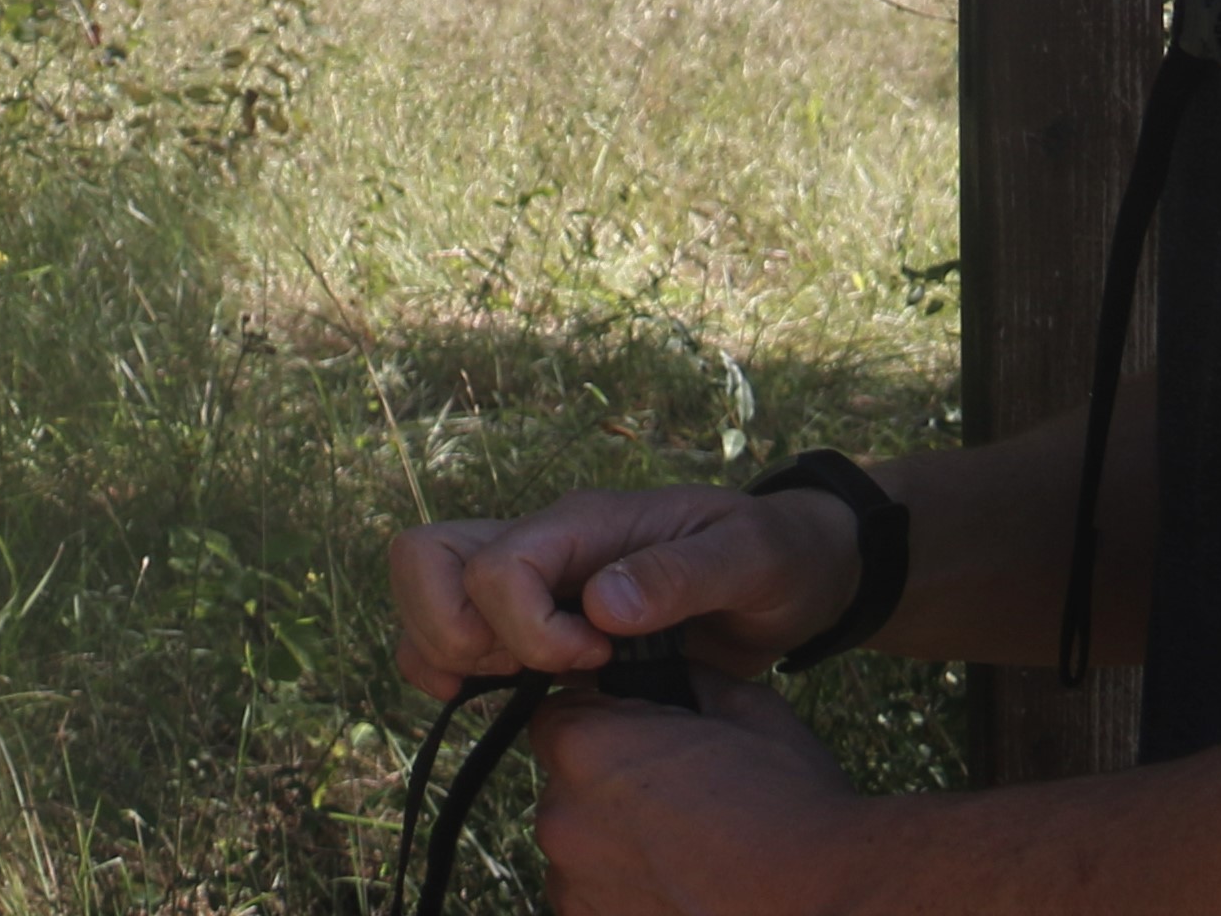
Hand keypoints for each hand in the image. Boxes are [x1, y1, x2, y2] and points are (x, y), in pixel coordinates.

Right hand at [387, 483, 860, 689]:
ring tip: (528, 687)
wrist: (796, 574)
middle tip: (533, 674)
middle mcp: (543, 544)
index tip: (599, 658)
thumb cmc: (778, 554)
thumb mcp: (752, 556)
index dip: (528, 629)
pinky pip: (454, 640)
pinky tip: (518, 698)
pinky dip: (460, 676)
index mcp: (586, 522)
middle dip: (456, 636)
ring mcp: (533, 582)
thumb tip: (599, 605)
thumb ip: (680, 575)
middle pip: (424, 561)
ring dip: (451, 658)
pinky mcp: (535, 623)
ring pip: (426, 602)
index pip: (495, 565)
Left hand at [534, 680, 860, 915]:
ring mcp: (574, 888)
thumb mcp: (749, 710)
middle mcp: (563, 818)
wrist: (830, 905)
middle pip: (566, 786)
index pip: (558, 718)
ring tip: (688, 855)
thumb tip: (674, 669)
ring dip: (616, 846)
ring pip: (580, 849)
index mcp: (589, 748)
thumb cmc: (794, 806)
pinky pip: (595, 901)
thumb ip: (690, 682)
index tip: (642, 740)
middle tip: (678, 801)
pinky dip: (627, 895)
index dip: (603, 723)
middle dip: (609, 787)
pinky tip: (683, 890)